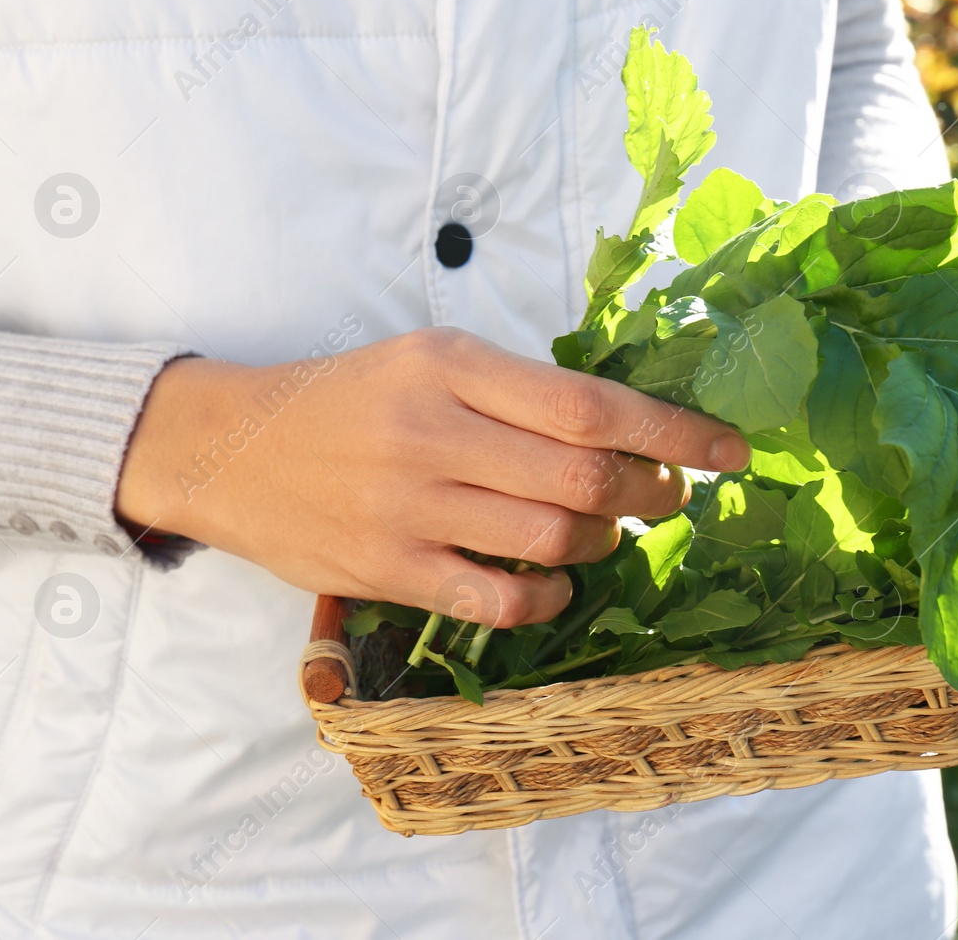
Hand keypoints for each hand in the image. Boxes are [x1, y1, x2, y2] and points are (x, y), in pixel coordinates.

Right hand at [115, 327, 749, 625]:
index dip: (676, 431)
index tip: (730, 450)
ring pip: (552, 539)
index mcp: (451, 364)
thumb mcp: (427, 358)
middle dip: (650, 492)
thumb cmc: (345, 398)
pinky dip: (547, 600)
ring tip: (604, 534)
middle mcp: (433, 431)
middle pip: (584, 475)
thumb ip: (516, 388)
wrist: (227, 446)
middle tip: (665, 496)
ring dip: (602, 543)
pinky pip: (499, 600)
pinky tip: (552, 586)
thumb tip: (627, 427)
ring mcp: (408, 506)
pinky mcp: (388, 569)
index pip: (591, 403)